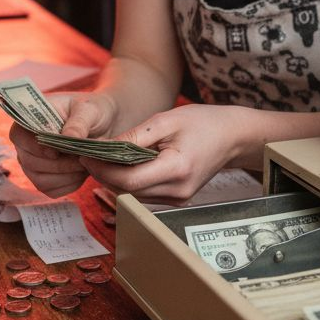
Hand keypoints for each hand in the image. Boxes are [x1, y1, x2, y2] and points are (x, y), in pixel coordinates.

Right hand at [10, 91, 116, 197]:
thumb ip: (78, 122)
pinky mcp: (45, 182)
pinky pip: (52, 191)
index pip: (19, 135)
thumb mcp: (89, 110)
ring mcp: (32, 166)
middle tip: (82, 156)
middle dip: (60, 163)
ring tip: (86, 162)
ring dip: (67, 174)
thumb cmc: (90, 113)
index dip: (35, 146)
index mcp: (28, 120)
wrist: (101, 128)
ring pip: (41, 180)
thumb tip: (67, 136)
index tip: (56, 152)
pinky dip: (71, 183)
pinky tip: (84, 170)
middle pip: (30, 162)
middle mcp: (25, 146)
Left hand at [81, 103, 247, 204]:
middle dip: (103, 174)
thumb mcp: (167, 120)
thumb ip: (135, 137)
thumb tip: (105, 148)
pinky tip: (122, 165)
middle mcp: (177, 191)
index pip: (128, 179)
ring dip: (114, 179)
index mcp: (176, 169)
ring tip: (100, 159)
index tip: (86, 155)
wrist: (232, 136)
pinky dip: (130, 181)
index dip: (102, 169)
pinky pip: (144, 194)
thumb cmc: (203, 122)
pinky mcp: (177, 199)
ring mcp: (178, 198)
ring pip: (133, 195)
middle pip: (127, 191)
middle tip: (87, 155)